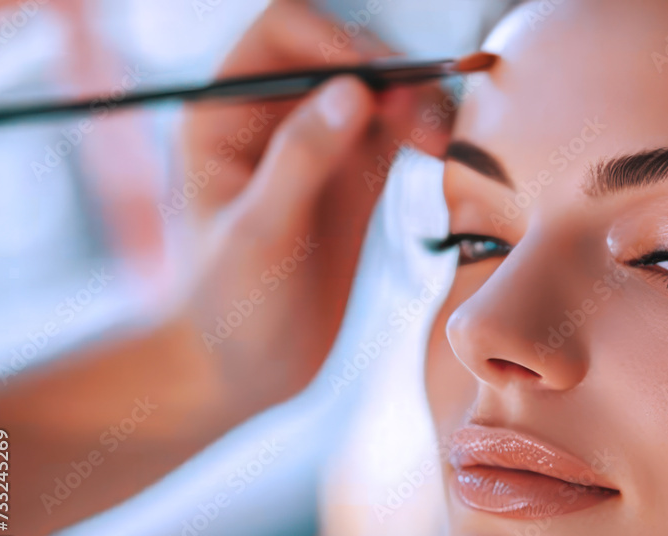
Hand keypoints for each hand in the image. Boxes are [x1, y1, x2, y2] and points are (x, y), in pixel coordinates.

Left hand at [180, 0, 450, 401]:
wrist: (240, 368)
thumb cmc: (227, 308)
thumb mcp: (258, 235)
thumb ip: (302, 160)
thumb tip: (356, 90)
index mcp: (225, 112)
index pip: (284, 31)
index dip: (336, 40)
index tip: (380, 83)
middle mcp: (273, 117)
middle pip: (343, 53)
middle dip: (391, 72)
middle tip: (429, 119)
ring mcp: (319, 148)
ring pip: (380, 91)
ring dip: (418, 102)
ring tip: (442, 144)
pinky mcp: (354, 182)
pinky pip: (396, 134)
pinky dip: (424, 133)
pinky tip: (442, 152)